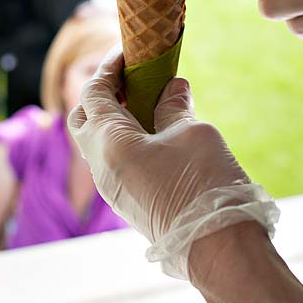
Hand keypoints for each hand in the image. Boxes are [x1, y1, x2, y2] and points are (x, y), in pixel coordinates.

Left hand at [68, 51, 278, 278]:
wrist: (218, 250)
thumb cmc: (204, 184)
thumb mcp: (192, 132)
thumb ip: (173, 106)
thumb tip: (171, 88)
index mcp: (108, 143)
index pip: (95, 93)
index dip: (110, 68)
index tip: (128, 52)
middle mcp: (100, 167)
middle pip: (83, 119)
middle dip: (101, 94)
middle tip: (131, 78)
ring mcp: (112, 188)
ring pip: (97, 143)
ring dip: (114, 118)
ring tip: (147, 102)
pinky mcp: (127, 203)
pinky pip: (113, 162)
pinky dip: (124, 140)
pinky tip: (155, 132)